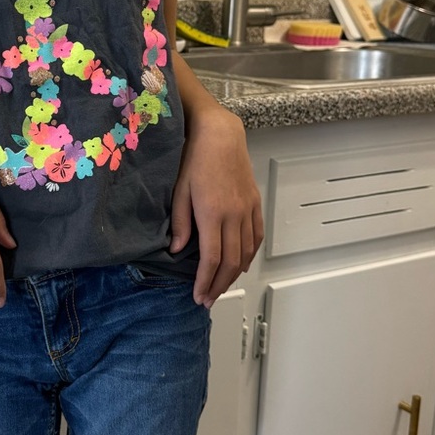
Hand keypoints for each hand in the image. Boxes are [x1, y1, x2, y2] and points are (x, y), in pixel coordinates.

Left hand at [169, 107, 263, 307]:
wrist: (220, 135)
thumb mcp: (179, 191)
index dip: (206, 281)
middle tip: (208, 299)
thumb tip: (177, 251)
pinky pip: (256, 236)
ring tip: (221, 286)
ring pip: (246, 252)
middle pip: (230, 261)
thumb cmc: (194, 158)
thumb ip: (179, 223)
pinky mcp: (255, 203)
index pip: (211, 258)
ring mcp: (247, 209)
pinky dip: (249, 255)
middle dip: (219, 284)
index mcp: (212, 214)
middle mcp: (234, 215)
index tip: (199, 296)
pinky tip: (241, 264)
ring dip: (234, 274)